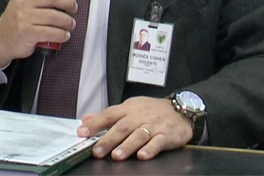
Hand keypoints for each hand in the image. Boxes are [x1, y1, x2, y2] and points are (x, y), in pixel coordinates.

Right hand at [0, 0, 79, 67]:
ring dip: (68, 21)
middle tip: (74, 8)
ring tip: (70, 24)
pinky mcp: (27, 33)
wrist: (2, 37)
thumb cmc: (20, 17)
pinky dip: (62, 34)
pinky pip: (50, 32)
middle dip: (69, 2)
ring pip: (54, 16)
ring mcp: (24, 17)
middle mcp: (24, 1)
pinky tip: (64, 34)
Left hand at [77, 97, 192, 160]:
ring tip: (116, 156)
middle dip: (108, 140)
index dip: (95, 123)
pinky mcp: (166, 135)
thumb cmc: (152, 110)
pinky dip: (150, 149)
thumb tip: (85, 119)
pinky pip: (158, 142)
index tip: (82, 132)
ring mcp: (153, 125)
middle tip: (97, 151)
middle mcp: (139, 116)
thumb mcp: (130, 108)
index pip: (109, 114)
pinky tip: (143, 155)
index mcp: (128, 108)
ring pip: (138, 135)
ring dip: (127, 146)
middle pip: (122, 127)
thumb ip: (108, 115)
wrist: (181, 109)